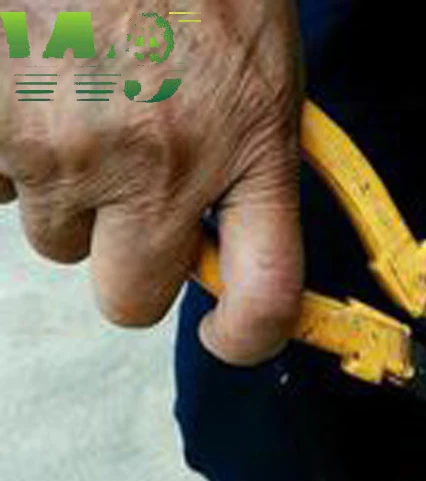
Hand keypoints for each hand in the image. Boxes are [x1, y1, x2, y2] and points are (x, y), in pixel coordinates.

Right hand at [0, 1, 303, 364]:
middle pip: (131, 299)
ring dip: (69, 191)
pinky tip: (33, 79)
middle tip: (131, 191)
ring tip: (79, 94)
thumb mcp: (258, 66)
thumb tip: (220, 241)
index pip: (267, 296)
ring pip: (56, 238)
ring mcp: (68, 148)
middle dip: (129, 260)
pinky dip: (13, 148)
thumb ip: (248, 161)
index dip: (249, 336)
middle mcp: (162, 163)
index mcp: (249, 144)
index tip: (226, 333)